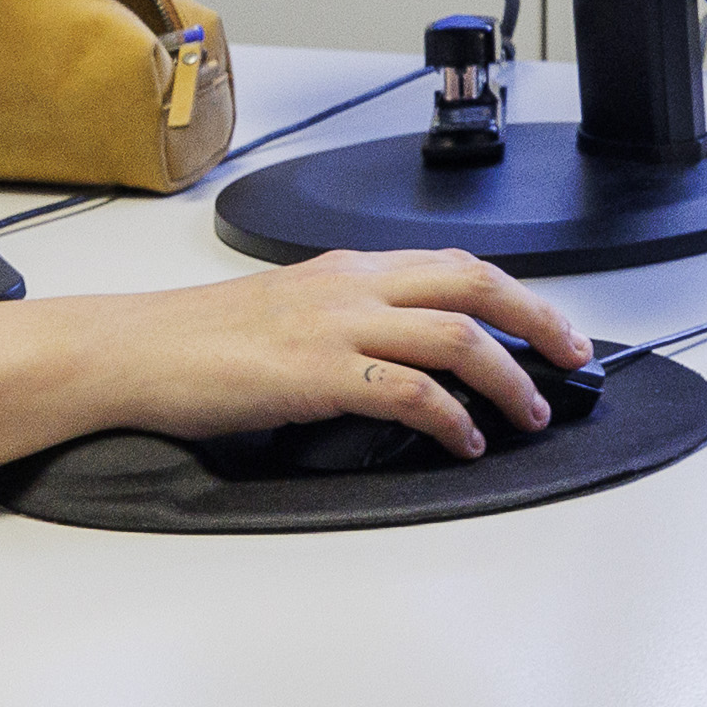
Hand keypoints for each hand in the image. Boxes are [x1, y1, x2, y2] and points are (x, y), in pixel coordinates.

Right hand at [89, 247, 587, 458]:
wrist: (134, 349)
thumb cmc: (199, 341)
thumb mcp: (289, 311)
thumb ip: (349, 323)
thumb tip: (405, 366)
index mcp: (347, 268)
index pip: (456, 265)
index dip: (517, 293)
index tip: (551, 324)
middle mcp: (351, 285)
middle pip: (476, 284)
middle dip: (539, 320)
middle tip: (572, 357)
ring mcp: (336, 325)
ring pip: (456, 336)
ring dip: (507, 379)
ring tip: (528, 412)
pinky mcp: (317, 373)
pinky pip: (409, 392)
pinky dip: (451, 419)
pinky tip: (463, 441)